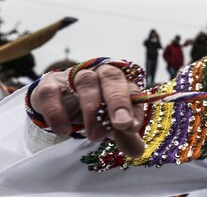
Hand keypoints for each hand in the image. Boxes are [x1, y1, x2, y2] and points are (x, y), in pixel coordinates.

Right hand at [30, 64, 144, 157]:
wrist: (59, 102)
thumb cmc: (93, 109)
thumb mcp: (110, 122)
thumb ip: (124, 135)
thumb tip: (137, 152)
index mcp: (119, 80)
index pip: (132, 88)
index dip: (134, 107)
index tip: (133, 128)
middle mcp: (100, 72)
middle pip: (112, 77)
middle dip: (119, 101)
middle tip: (121, 124)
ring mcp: (74, 76)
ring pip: (86, 81)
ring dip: (92, 108)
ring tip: (95, 136)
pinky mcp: (50, 85)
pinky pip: (52, 93)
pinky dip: (57, 112)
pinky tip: (64, 131)